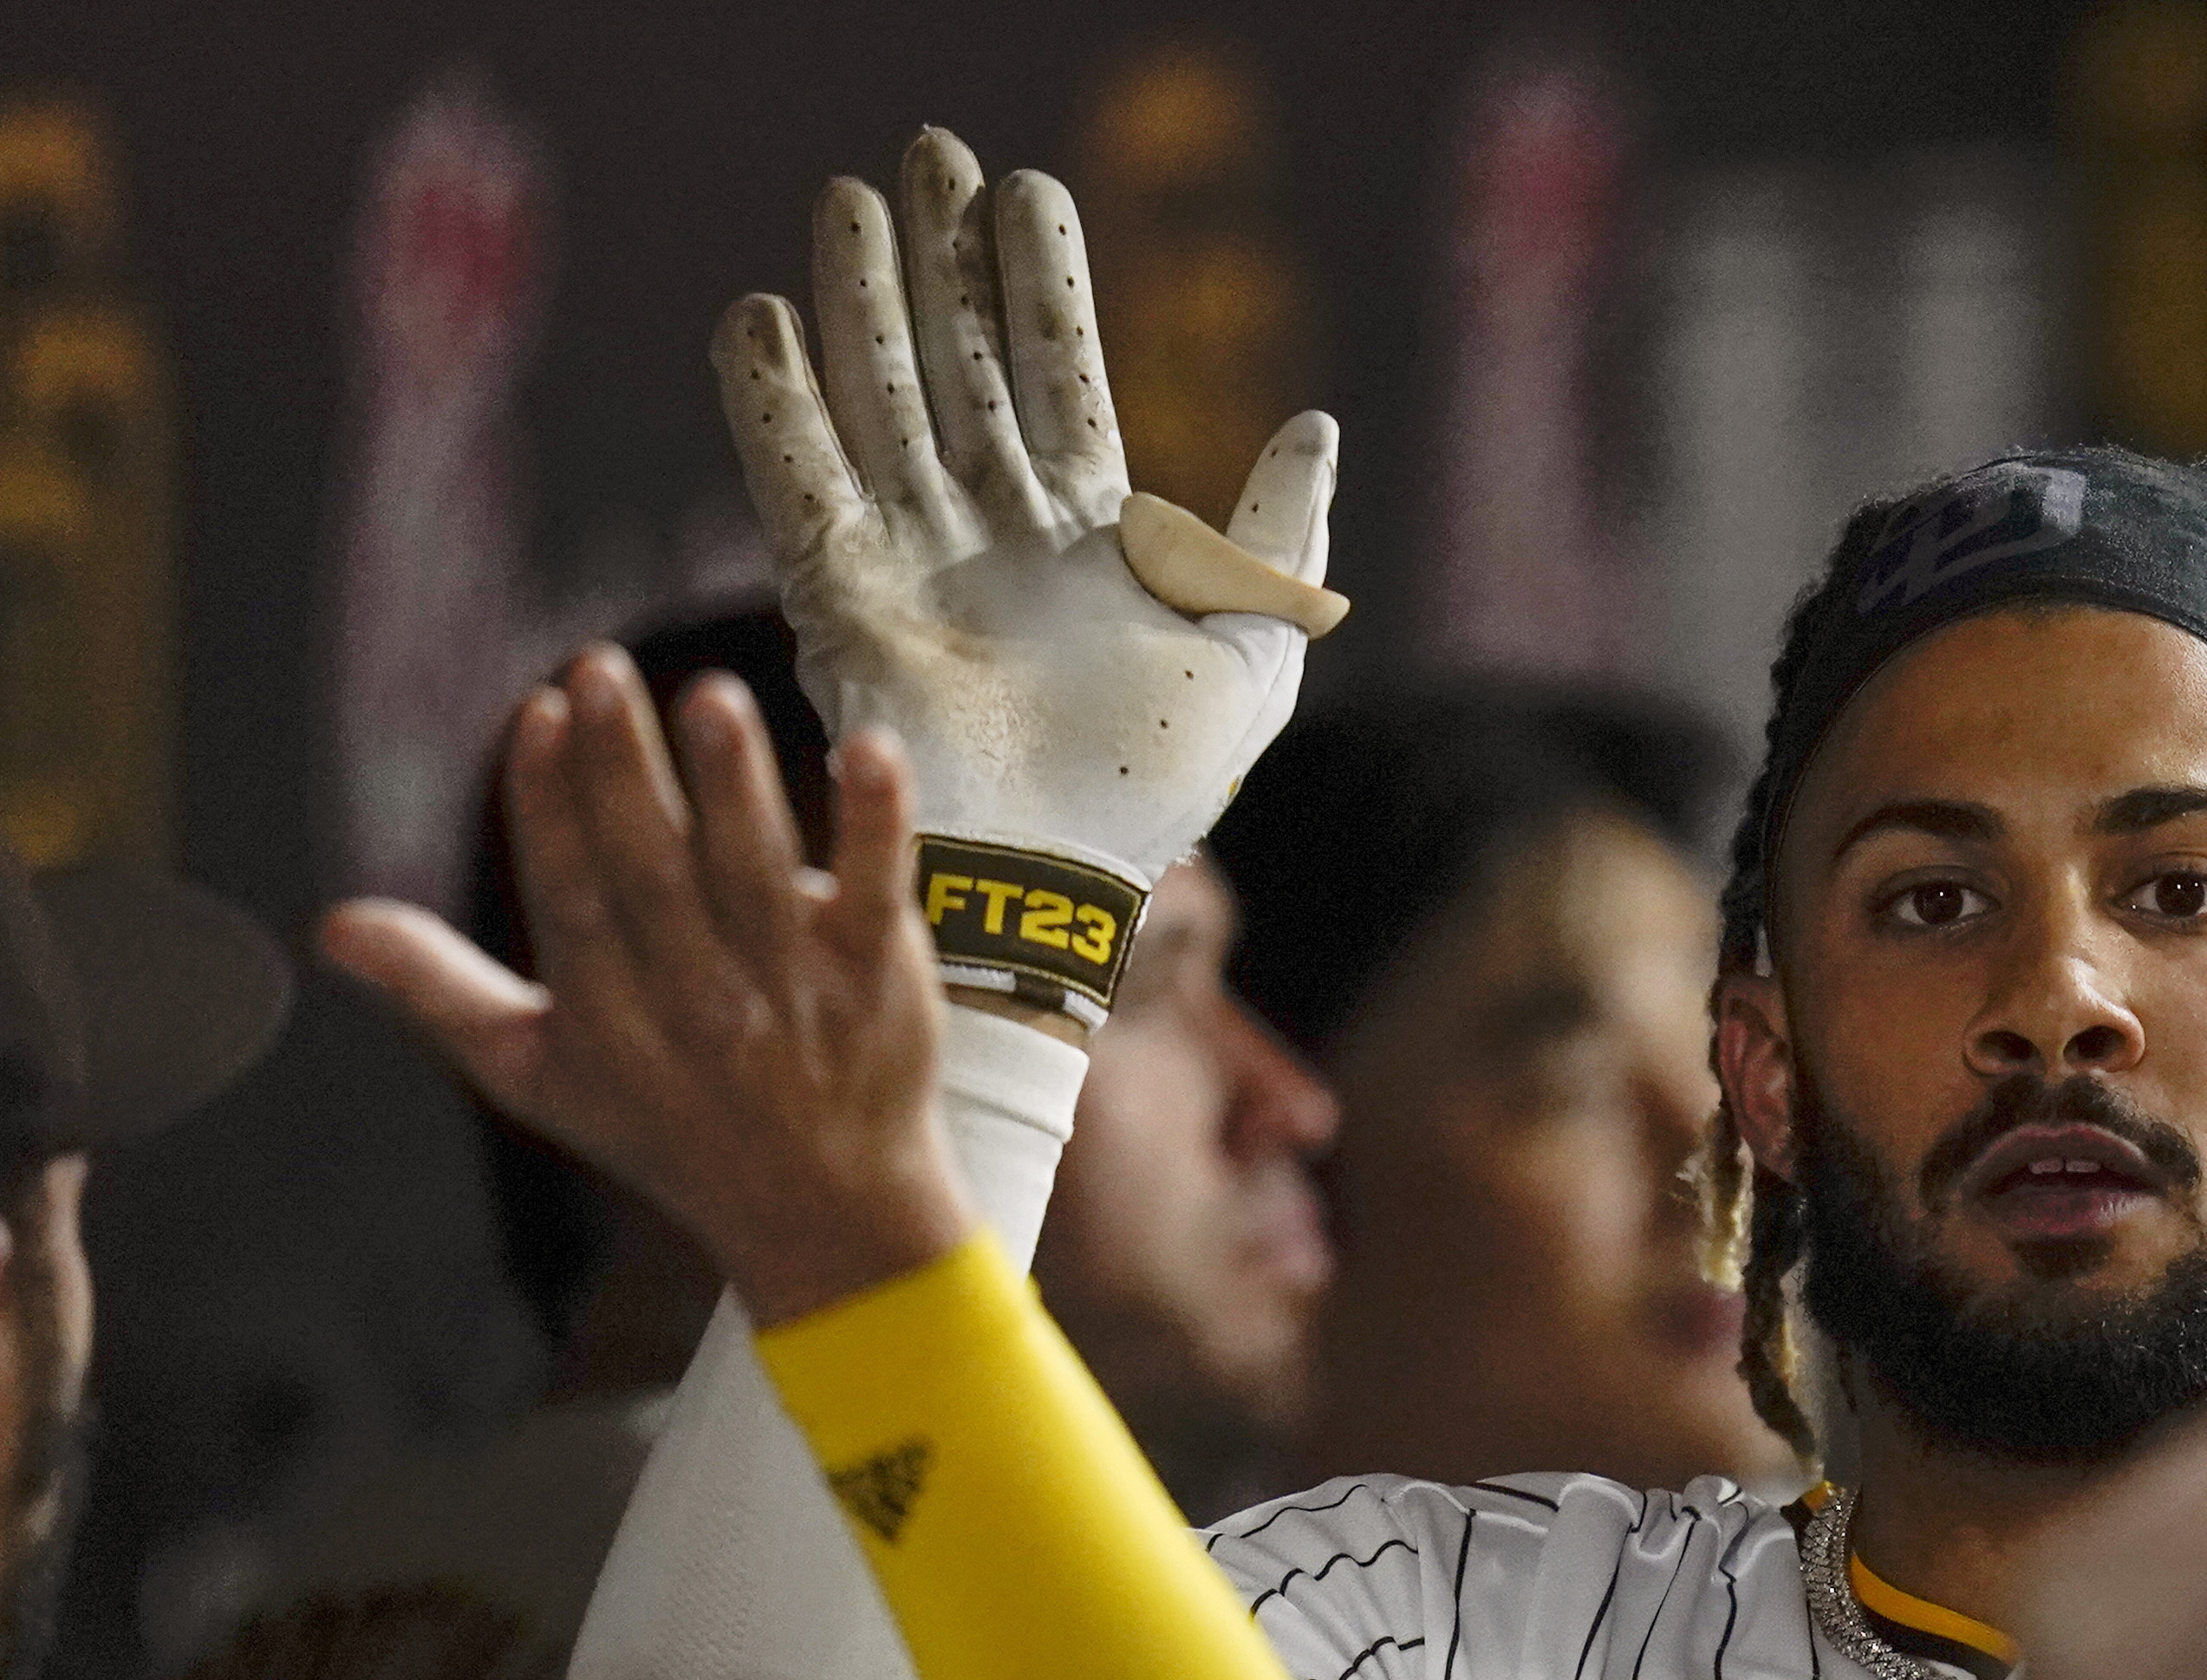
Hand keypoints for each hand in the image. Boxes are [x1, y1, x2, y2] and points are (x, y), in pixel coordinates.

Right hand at [323, 649, 971, 1326]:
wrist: (821, 1212)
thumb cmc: (667, 1126)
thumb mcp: (537, 1073)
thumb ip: (440, 990)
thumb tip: (332, 926)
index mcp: (608, 1011)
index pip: (570, 894)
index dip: (550, 803)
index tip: (540, 712)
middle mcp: (698, 999)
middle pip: (653, 870)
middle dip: (624, 769)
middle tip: (603, 669)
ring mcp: (792, 990)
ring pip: (755, 873)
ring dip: (734, 783)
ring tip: (711, 698)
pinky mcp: (878, 980)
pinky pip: (877, 892)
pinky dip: (876, 823)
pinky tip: (869, 750)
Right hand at [716, 128, 1338, 889]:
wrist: (1060, 869)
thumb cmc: (1159, 780)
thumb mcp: (1258, 649)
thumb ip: (1283, 537)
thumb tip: (1315, 424)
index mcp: (1086, 535)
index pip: (1057, 374)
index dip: (1039, 282)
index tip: (1026, 186)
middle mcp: (990, 530)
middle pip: (957, 363)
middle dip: (940, 260)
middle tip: (927, 151)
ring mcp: (911, 556)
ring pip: (879, 398)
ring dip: (861, 300)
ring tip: (847, 201)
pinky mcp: (839, 596)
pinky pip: (800, 482)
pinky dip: (775, 403)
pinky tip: (760, 318)